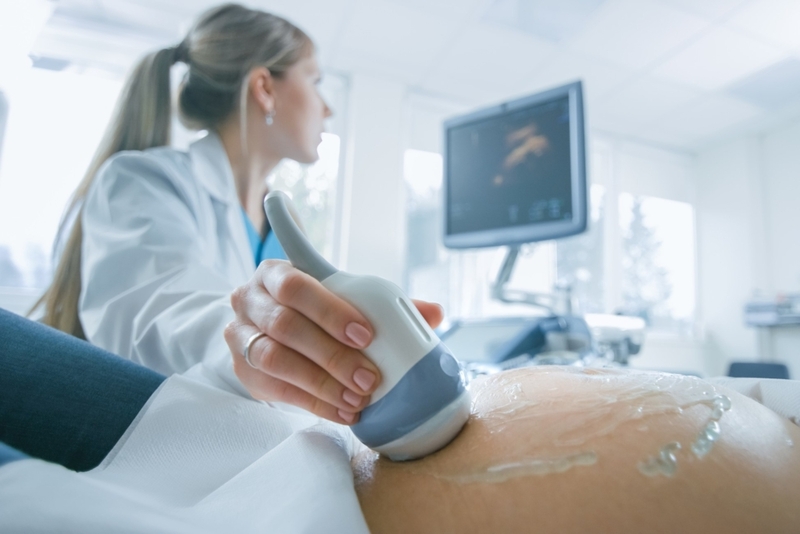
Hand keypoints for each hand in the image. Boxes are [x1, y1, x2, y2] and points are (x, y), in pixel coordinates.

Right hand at [225, 260, 443, 424]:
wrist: (267, 329)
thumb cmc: (313, 309)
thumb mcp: (341, 299)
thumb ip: (385, 304)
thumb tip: (434, 312)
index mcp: (276, 273)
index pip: (297, 286)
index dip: (331, 310)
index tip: (366, 334)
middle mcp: (250, 299)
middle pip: (286, 325)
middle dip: (332, 355)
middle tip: (368, 378)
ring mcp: (240, 335)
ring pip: (275, 359)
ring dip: (321, 383)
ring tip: (357, 400)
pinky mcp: (242, 370)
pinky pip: (276, 389)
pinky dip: (314, 403)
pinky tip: (342, 411)